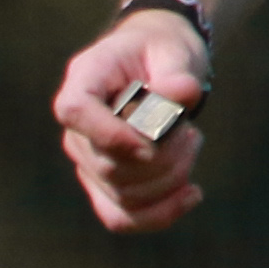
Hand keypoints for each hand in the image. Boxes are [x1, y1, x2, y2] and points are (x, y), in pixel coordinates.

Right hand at [50, 9, 210, 233]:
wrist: (158, 66)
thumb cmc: (162, 51)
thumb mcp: (174, 50)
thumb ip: (176, 72)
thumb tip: (180, 95)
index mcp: (85, 79)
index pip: (75, 111)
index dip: (109, 133)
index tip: (149, 142)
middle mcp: (77, 127)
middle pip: (109, 164)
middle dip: (164, 156)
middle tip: (190, 130)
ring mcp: (87, 161)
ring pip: (124, 193)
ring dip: (172, 177)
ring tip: (191, 141)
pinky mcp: (104, 186)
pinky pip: (120, 217)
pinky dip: (160, 214)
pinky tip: (193, 194)